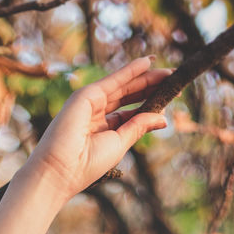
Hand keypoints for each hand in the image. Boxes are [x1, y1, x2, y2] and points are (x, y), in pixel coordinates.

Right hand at [26, 57, 169, 201]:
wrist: (61, 169)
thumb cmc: (87, 164)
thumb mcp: (120, 144)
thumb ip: (138, 127)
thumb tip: (163, 118)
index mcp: (105, 130)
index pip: (131, 112)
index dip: (150, 104)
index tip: (170, 98)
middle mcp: (98, 114)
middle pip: (129, 96)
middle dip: (151, 87)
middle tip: (173, 79)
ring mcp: (91, 103)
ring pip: (124, 86)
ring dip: (145, 77)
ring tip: (167, 72)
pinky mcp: (86, 95)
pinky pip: (113, 79)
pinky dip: (130, 70)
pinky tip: (147, 63)